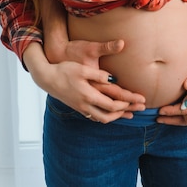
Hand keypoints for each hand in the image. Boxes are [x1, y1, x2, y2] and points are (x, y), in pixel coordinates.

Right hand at [24, 43, 145, 123]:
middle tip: (138, 109)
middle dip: (125, 112)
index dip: (128, 103)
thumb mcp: (82, 68)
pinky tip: (110, 112)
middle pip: (109, 115)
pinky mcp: (78, 107)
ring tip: (128, 112)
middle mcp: (86, 104)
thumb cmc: (65, 70)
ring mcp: (81, 108)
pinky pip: (94, 116)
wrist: (47, 78)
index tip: (139, 100)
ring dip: (116, 116)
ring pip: (101, 118)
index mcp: (89, 95)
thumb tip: (113, 79)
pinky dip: (105, 116)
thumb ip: (98, 74)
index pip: (113, 104)